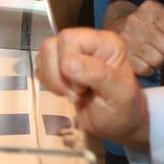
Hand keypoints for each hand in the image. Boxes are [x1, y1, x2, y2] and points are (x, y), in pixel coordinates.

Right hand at [37, 28, 148, 144]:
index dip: (69, 65)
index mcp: (105, 42)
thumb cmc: (123, 109)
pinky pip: (41, 67)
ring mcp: (71, 53)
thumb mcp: (119, 94)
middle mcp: (86, 42)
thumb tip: (68, 63)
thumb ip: (97, 74)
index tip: (84, 88)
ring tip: (72, 94)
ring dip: (53, 81)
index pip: (69, 39)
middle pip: (51, 45)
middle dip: (59, 76)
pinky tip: (65, 93)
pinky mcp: (59, 66)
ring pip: (43, 55)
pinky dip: (49, 84)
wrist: (117, 124)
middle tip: (77, 93)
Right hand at [118, 0, 163, 76]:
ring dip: (161, 61)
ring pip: (158, 60)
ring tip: (156, 54)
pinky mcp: (123, 55)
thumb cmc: (148, 23)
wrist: (116, 25)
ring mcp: (127, 39)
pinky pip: (146, 69)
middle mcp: (136, 21)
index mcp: (150, 9)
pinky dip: (150, 68)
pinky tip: (147, 60)